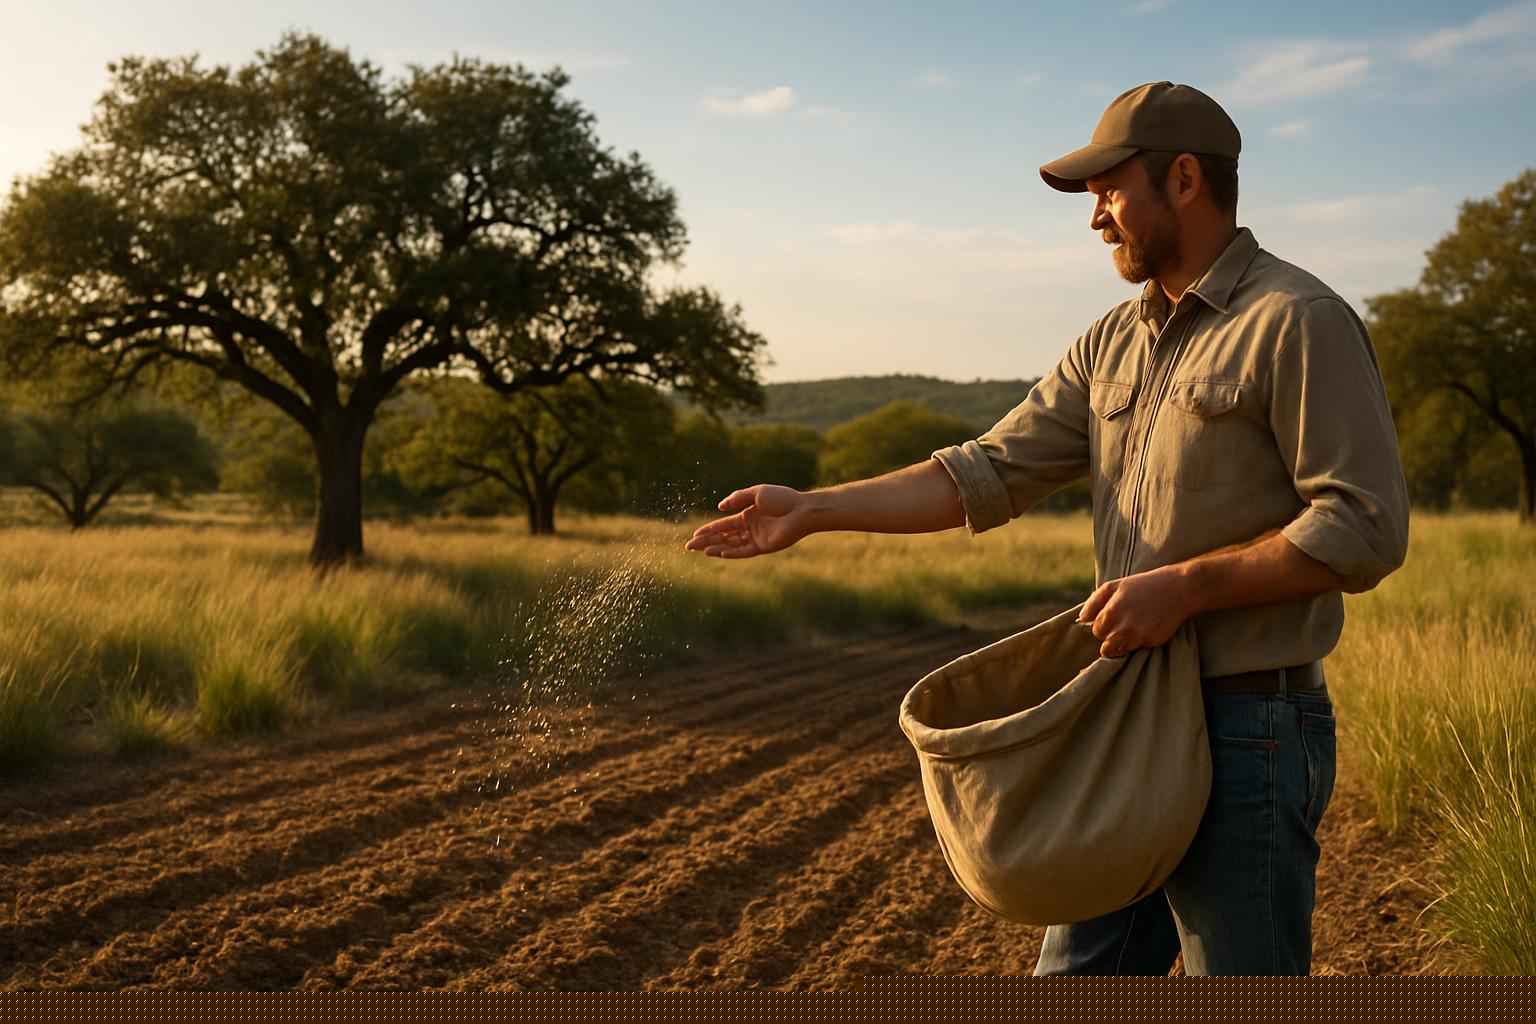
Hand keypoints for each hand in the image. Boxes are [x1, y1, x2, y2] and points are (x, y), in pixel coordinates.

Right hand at [683, 484, 811, 558]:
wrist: (801, 510)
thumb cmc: (782, 498)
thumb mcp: (757, 493)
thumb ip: (737, 498)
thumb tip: (719, 508)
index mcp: (747, 514)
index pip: (723, 525)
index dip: (709, 530)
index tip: (695, 534)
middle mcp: (750, 528)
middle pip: (723, 537)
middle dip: (706, 541)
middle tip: (689, 546)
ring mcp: (756, 538)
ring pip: (731, 545)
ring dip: (715, 547)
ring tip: (700, 550)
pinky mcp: (763, 547)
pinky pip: (743, 551)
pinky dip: (731, 552)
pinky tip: (718, 552)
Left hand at [1078, 567, 1196, 658]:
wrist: (1178, 588)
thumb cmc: (1143, 586)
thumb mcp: (1114, 586)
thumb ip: (1094, 602)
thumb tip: (1082, 619)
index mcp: (1110, 614)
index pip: (1097, 632)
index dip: (1104, 626)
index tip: (1114, 619)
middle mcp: (1123, 628)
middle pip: (1106, 648)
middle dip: (1112, 638)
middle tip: (1124, 624)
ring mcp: (1138, 637)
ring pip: (1122, 651)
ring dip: (1125, 642)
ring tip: (1136, 626)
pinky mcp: (1152, 642)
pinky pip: (1139, 648)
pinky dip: (1141, 641)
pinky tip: (1148, 627)